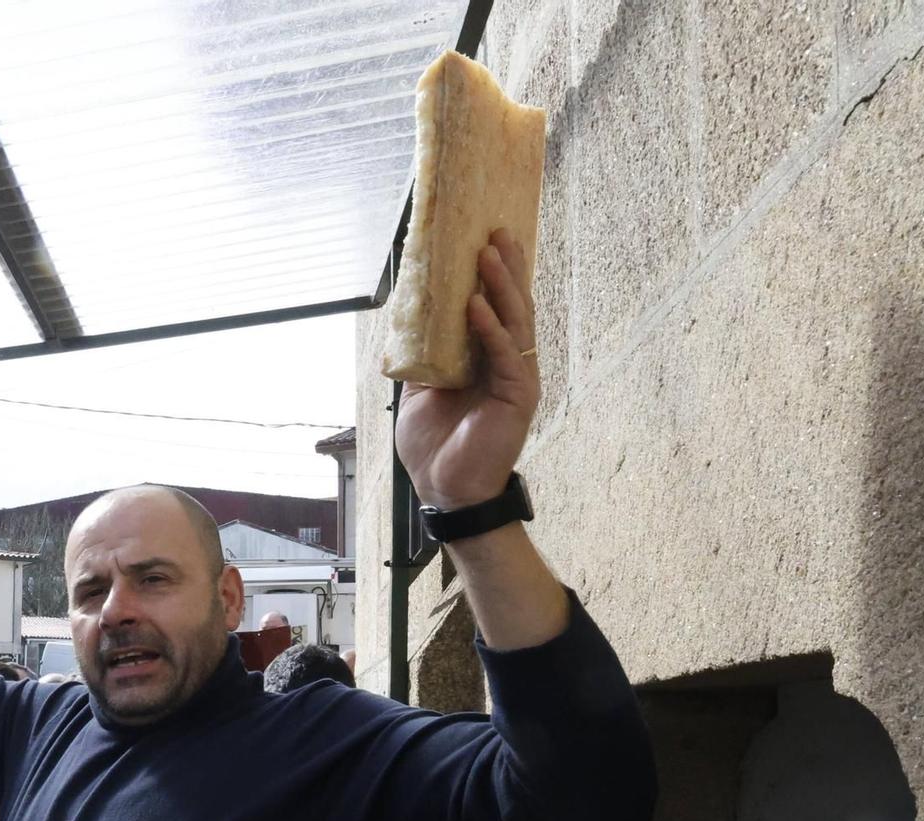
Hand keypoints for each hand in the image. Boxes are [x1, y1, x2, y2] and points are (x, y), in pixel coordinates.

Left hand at [395, 228, 540, 509]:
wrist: (445, 487)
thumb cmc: (435, 444)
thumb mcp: (419, 391)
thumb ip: (422, 356)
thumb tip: (405, 322)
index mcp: (485, 357)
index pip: (493, 306)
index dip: (491, 274)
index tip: (482, 236)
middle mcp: (506, 360)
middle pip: (511, 304)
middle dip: (505, 266)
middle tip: (495, 229)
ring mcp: (516, 376)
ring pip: (514, 320)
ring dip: (500, 286)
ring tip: (488, 254)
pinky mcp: (519, 394)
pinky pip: (506, 354)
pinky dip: (491, 328)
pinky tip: (476, 305)